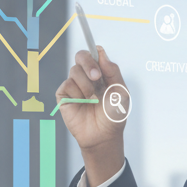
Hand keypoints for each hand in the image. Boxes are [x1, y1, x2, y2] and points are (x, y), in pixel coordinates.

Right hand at [55, 46, 128, 186]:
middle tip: (97, 77)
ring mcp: (75, 85)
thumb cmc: (114, 115)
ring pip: (74, 71)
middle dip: (88, 64)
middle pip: (81, 56)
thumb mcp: (121, 92)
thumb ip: (113, 71)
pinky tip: (83, 103)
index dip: (94, 51)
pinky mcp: (64, 95)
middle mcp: (87, 77)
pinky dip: (77, 94)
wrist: (104, 135)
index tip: (98, 53)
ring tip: (93, 99)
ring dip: (86, 85)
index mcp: (101, 73)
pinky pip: (66, 85)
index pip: (94, 54)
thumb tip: (102, 53)